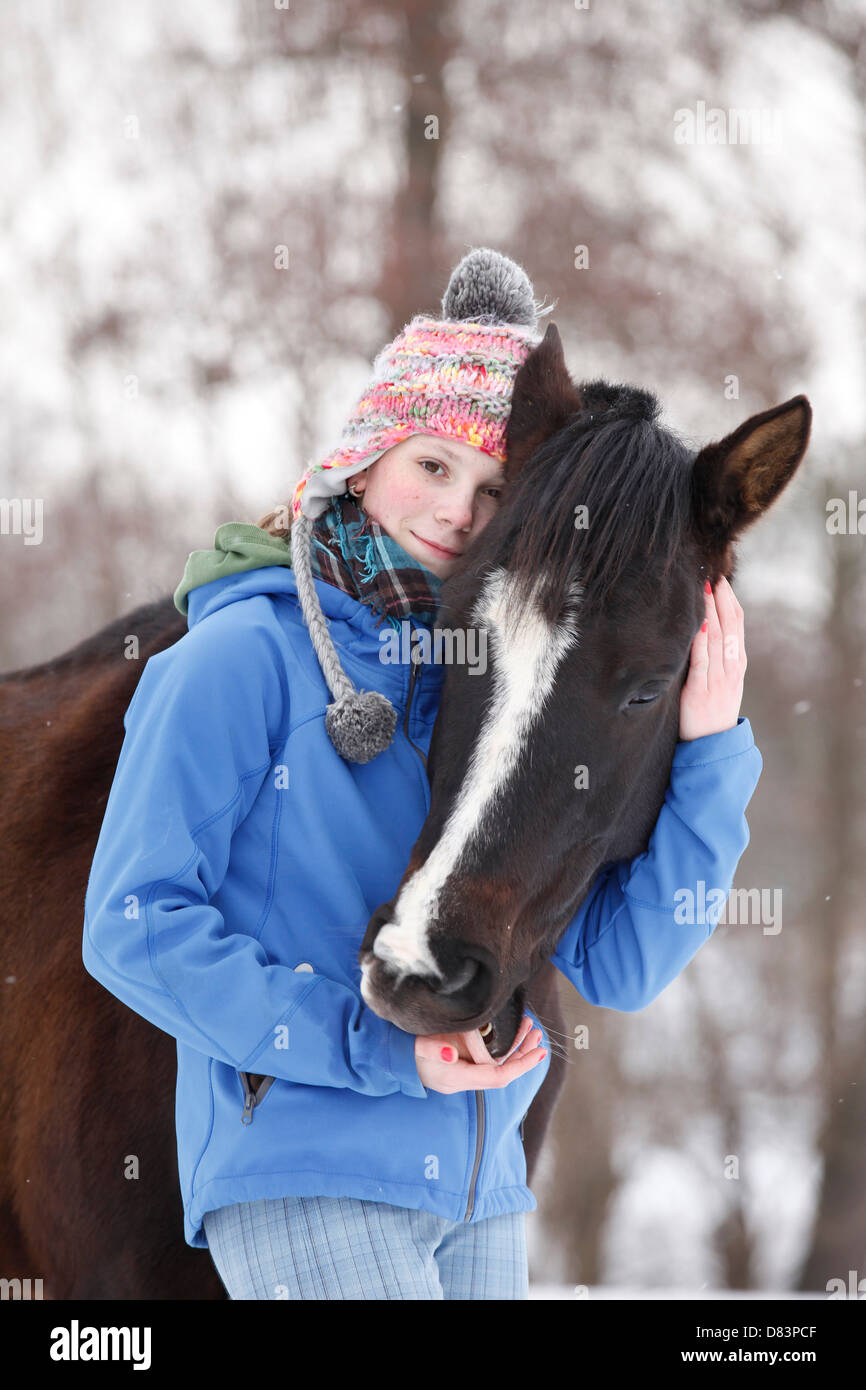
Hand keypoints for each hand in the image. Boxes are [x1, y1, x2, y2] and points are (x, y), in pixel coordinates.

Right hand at [414, 1014, 545, 1094]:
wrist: (390, 1056)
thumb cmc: (405, 1049)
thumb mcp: (417, 1047)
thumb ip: (432, 1049)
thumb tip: (449, 1053)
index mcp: (457, 1077)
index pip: (498, 1077)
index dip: (521, 1065)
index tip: (539, 1051)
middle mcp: (463, 1079)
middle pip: (502, 1072)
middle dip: (523, 1055)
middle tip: (539, 1035)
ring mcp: (462, 1072)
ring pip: (497, 1064)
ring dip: (515, 1047)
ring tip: (530, 1028)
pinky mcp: (460, 1063)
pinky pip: (487, 1058)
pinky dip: (501, 1045)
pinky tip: (510, 1031)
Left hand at [679, 575, 745, 741]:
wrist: (712, 748)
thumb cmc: (710, 712)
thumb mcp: (720, 681)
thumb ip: (716, 658)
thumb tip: (705, 628)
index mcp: (737, 664)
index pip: (737, 625)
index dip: (730, 601)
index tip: (722, 580)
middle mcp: (731, 669)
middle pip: (730, 626)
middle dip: (723, 599)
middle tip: (714, 575)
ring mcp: (718, 680)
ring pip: (717, 638)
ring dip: (711, 612)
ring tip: (705, 589)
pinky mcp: (701, 691)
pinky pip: (701, 661)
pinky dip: (701, 641)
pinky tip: (699, 623)